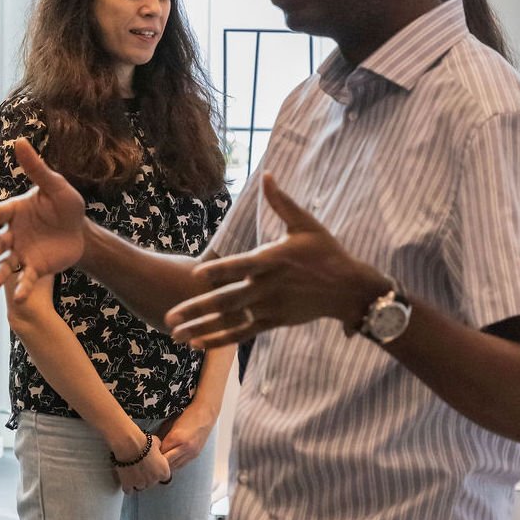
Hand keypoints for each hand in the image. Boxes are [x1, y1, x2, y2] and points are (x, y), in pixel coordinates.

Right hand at [0, 138, 86, 299]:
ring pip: (5, 264)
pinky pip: (26, 279)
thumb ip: (37, 168)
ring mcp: (22, 252)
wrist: (82, 231)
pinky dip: (22, 289)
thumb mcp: (55, 186)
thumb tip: (20, 141)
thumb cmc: (66, 205)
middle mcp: (13, 233)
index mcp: (15, 211)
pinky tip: (20, 299)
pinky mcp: (34, 268)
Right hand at [115, 435, 171, 493]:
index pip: (163, 477)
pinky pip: (129, 490)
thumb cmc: (144, 442)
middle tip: (141, 466)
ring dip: (137, 481)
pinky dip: (127, 486)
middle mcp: (154, 480)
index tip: (153, 467)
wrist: (130, 445)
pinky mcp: (129, 485)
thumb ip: (159, 450)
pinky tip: (126, 479)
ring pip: (140, 486)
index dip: (157, 471)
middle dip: (147, 476)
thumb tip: (158, 449)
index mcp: (164, 472)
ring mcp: (141, 484)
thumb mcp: (157, 443)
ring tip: (132, 471)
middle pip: (151, 482)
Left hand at [157, 402, 214, 471]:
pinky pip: (182, 464)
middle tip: (152, 461)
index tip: (148, 453)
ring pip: (175, 466)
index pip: (161, 453)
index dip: (154, 455)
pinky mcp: (195, 455)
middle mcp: (185, 448)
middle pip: (168, 463)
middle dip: (160, 463)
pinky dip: (175, 464)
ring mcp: (191, 453)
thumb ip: (164, 436)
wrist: (205, 413)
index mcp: (177, 438)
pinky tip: (170, 461)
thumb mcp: (172, 423)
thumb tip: (154, 446)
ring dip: (167, 465)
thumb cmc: (187, 414)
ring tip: (160, 463)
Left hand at [164, 173, 385, 347]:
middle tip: (169, 317)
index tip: (197, 274)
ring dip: (202, 328)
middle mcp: (267, 287)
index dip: (220, 269)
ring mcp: (270, 307)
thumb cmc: (326, 252)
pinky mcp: (274, 321)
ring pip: (231, 320)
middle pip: (228, 299)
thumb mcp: (305, 224)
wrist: (349, 289)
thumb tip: (267, 174)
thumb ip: (281, 202)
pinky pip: (244, 333)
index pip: (241, 265)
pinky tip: (201, 345)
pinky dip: (222, 339)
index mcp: (273, 260)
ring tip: (176, 335)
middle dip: (197, 309)